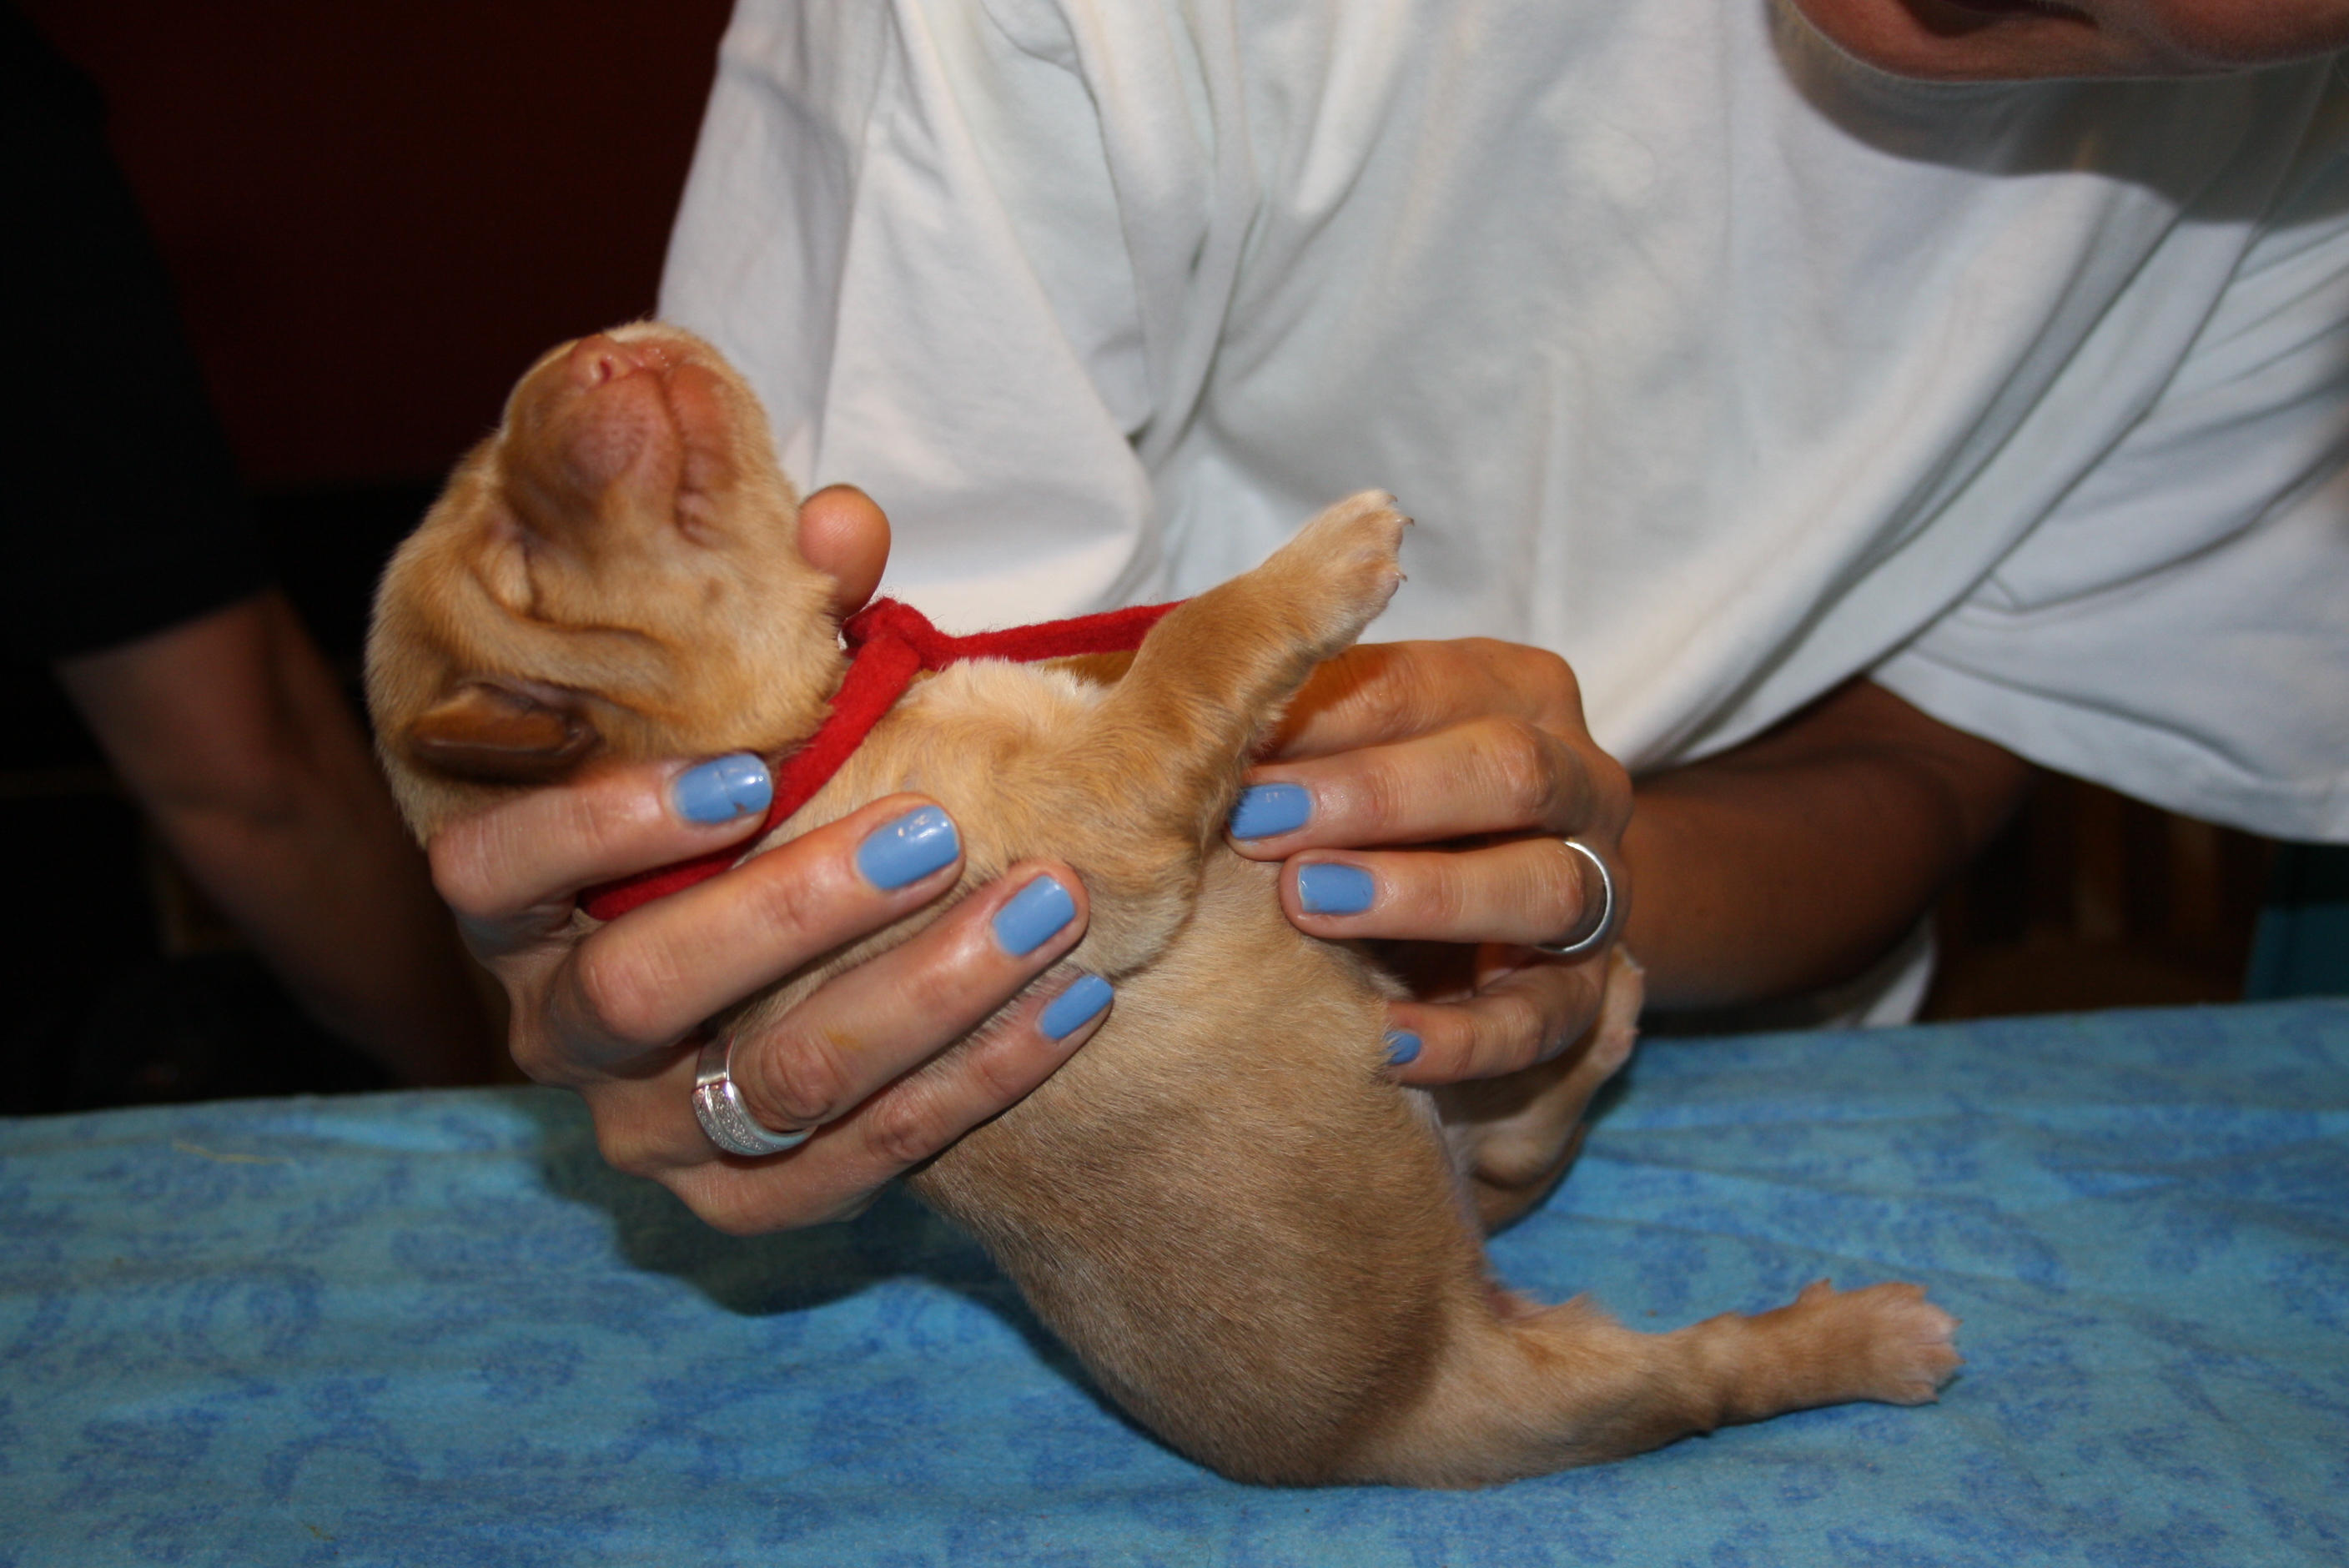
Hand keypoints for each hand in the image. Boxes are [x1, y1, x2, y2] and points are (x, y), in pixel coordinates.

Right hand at [422, 485, 1114, 1231]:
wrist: (807, 981)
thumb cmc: (770, 815)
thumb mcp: (763, 716)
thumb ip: (794, 622)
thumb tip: (844, 525)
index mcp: (528, 905)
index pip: (493, 873)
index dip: (601, 826)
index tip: (751, 771)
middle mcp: (566, 1029)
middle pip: (642, 990)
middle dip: (797, 910)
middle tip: (939, 833)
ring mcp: (653, 1133)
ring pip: (774, 1088)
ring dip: (923, 996)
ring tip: (1046, 910)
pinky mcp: (749, 1203)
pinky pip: (862, 1163)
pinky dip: (977, 1082)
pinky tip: (1074, 1005)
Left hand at [1225, 638, 1633, 1084]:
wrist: (1499, 918)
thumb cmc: (1386, 812)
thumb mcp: (1352, 751)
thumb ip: (1301, 727)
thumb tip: (1202, 716)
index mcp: (1521, 693)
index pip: (1430, 685)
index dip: (1328, 716)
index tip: (1230, 747)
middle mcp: (1580, 782)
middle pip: (1508, 771)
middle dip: (1377, 795)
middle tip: (1261, 823)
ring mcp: (1599, 890)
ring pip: (1543, 888)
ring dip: (1425, 896)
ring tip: (1311, 902)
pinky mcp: (1583, 993)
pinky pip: (1540, 1020)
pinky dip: (1463, 1038)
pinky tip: (1383, 1044)